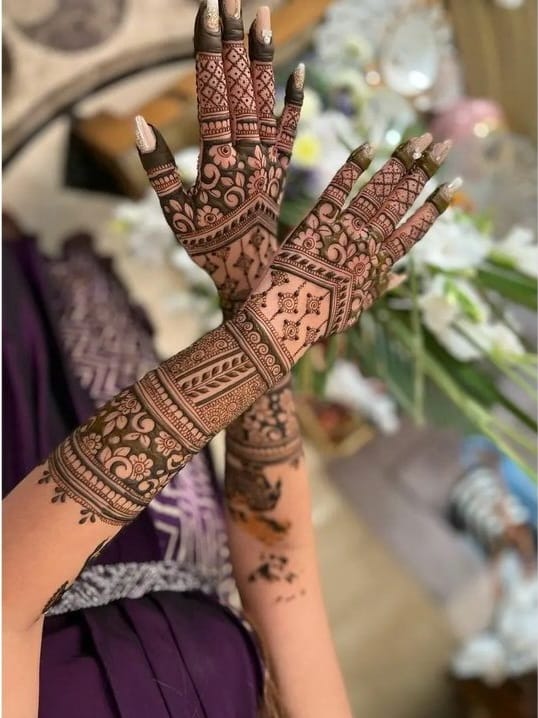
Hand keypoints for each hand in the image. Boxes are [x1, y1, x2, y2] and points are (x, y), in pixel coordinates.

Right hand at [136, 0, 303, 316]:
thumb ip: (158, 169)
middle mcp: (247, 154)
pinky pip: (289, 133)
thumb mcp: (175, 214)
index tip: (207, 12)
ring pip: (265, 101)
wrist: (250, 277)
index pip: (213, 94)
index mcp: (218, 160)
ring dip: (262, 59)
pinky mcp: (280, 173)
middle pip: (239, 88)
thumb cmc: (207, 249)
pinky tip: (299, 74)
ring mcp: (267, 162)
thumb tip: (140, 124)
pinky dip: (294, 104)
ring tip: (262, 16)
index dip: (210, 52)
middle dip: (232, 41)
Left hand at [235, 136, 458, 366]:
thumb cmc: (323, 317)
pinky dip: (353, 167)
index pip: (415, 230)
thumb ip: (381, 287)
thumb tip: (402, 276)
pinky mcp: (317, 220)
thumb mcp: (358, 308)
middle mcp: (368, 242)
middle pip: (401, 201)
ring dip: (399, 162)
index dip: (435, 207)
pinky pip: (338, 189)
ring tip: (418, 140)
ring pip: (378, 190)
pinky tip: (368, 146)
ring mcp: (344, 229)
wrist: (288, 317)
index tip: (454, 186)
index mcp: (380, 264)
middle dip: (424, 172)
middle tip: (442, 146)